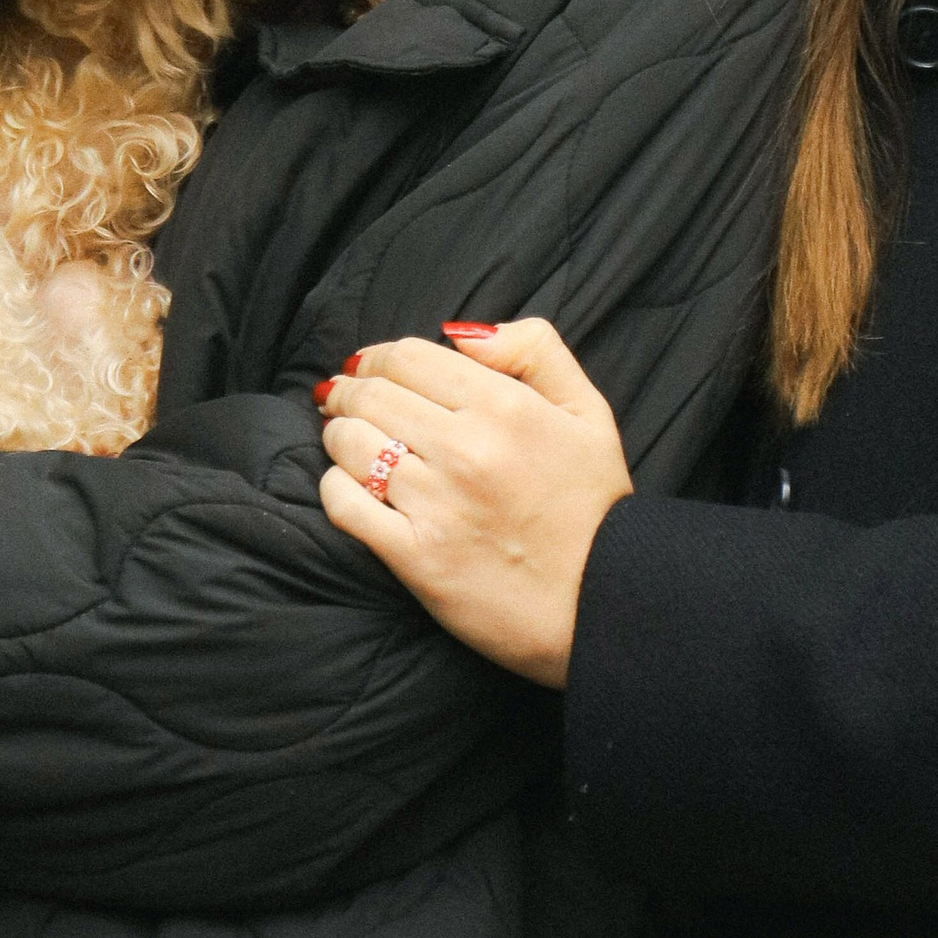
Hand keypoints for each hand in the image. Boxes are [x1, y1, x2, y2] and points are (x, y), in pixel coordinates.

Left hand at [318, 320, 631, 687]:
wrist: (602, 604)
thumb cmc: (595, 507)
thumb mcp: (589, 411)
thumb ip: (535, 351)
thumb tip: (461, 333)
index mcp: (505, 406)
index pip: (408, 357)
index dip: (378, 355)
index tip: (370, 366)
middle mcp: (465, 449)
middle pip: (372, 394)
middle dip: (350, 390)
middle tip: (343, 396)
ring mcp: (436, 504)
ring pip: (350, 444)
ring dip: (339, 433)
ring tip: (346, 438)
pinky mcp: (415, 557)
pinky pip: (345, 505)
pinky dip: (335, 486)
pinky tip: (347, 484)